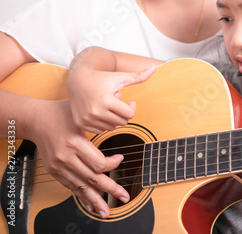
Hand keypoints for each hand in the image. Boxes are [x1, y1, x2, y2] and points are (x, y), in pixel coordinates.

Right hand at [29, 100, 129, 217]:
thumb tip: (122, 112)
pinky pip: (70, 186)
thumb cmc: (61, 113)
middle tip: (124, 196)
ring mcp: (59, 166)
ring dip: (96, 199)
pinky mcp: (55, 171)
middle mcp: (66, 157)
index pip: (99, 163)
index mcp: (75, 142)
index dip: (113, 164)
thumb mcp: (82, 116)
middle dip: (111, 189)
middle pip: (93, 178)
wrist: (36, 120)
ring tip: (106, 211)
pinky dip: (81, 196)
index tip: (120, 158)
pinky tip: (90, 205)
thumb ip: (102, 122)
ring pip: (82, 186)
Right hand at [67, 64, 154, 132]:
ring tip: (109, 106)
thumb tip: (154, 67)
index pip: (129, 114)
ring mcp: (87, 119)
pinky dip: (103, 123)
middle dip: (123, 113)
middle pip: (121, 122)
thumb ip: (139, 76)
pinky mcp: (80, 124)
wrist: (77, 80)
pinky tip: (100, 112)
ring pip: (111, 127)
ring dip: (114, 118)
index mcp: (106, 100)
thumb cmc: (101, 77)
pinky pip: (100, 130)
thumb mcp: (120, 77)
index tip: (130, 102)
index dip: (132, 108)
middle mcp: (95, 111)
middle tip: (119, 104)